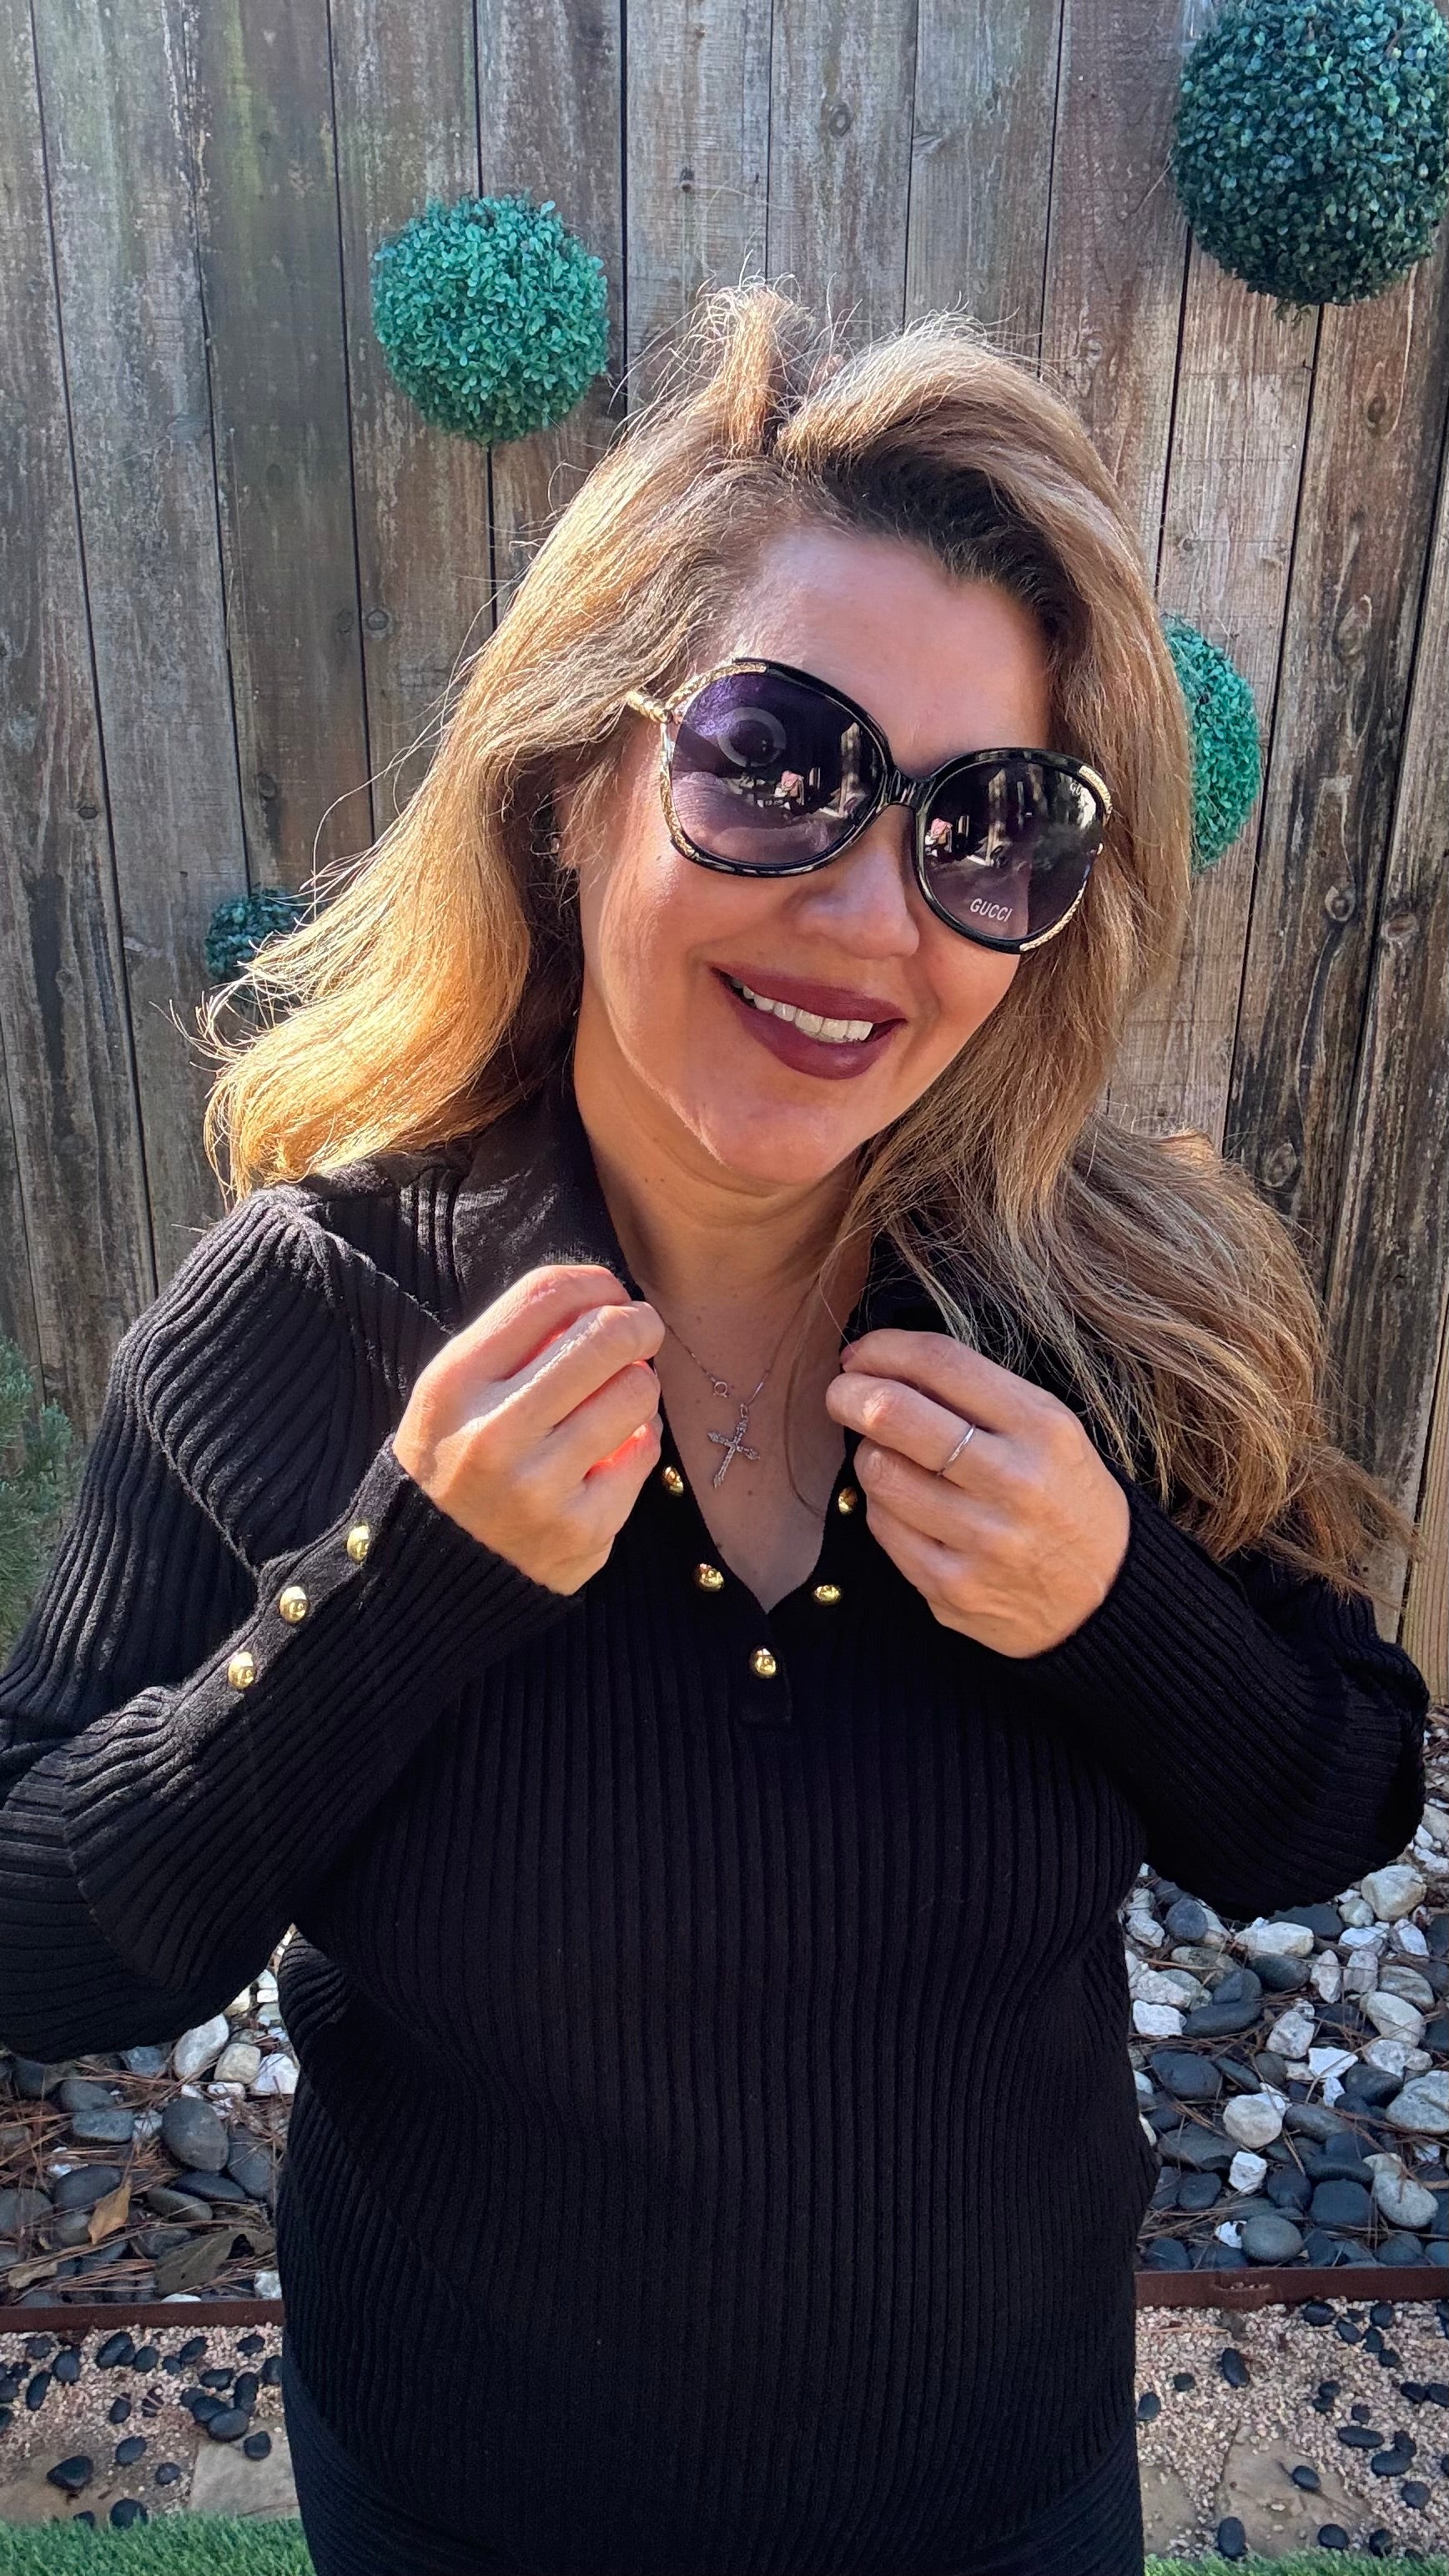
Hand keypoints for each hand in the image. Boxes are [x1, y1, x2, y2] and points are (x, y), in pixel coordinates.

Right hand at [392, 1264, 664, 1593]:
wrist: (437, 1571)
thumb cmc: (456, 1459)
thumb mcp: (455, 1392)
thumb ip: (517, 1342)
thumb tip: (604, 1298)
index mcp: (454, 1386)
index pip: (546, 1296)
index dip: (594, 1282)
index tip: (609, 1293)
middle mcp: (493, 1435)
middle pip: (605, 1336)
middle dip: (637, 1323)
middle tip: (641, 1329)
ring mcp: (540, 1487)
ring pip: (636, 1392)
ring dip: (638, 1385)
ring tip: (616, 1399)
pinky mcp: (582, 1530)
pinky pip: (645, 1452)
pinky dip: (639, 1441)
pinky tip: (613, 1449)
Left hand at [823, 1329, 1130, 1656]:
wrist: (1109, 1600)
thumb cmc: (1068, 1500)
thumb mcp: (1053, 1432)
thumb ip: (981, 1396)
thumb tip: (888, 1365)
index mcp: (1041, 1427)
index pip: (941, 1362)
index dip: (884, 1349)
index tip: (861, 1354)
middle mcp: (1013, 1480)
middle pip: (892, 1414)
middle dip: (849, 1394)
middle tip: (843, 1394)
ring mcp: (980, 1538)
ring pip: (878, 1472)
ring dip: (870, 1455)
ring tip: (889, 1457)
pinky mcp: (951, 1586)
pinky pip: (883, 1527)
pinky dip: (883, 1507)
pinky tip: (906, 1504)